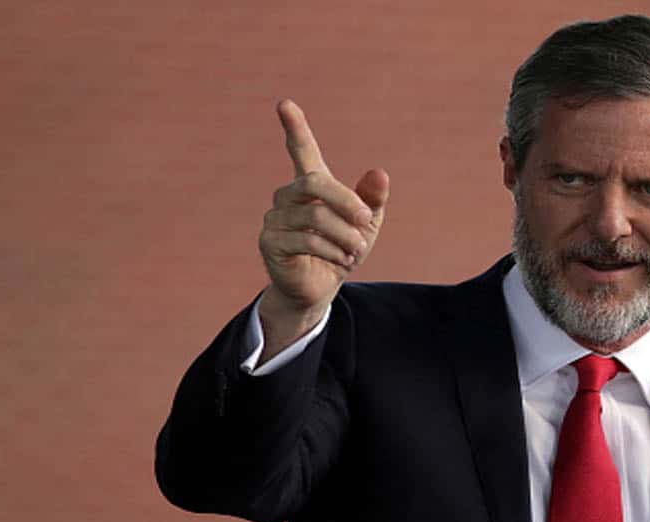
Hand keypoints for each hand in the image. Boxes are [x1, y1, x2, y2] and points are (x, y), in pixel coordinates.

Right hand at [256, 99, 388, 354]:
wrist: (322, 288)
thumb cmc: (343, 250)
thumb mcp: (366, 225)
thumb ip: (373, 198)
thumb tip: (379, 171)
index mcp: (311, 186)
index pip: (301, 150)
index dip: (294, 127)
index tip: (285, 104)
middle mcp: (288, 196)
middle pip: (314, 182)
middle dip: (346, 201)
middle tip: (367, 220)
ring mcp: (275, 218)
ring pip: (316, 217)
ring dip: (346, 236)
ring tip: (356, 252)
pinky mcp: (270, 242)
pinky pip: (307, 240)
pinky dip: (333, 252)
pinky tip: (342, 261)